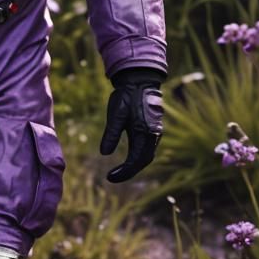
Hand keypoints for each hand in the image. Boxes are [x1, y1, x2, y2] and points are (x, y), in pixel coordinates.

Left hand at [99, 68, 163, 182]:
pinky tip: (128, 158)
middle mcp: (153, 135)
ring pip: (146, 155)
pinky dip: (138, 156)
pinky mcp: (153, 128)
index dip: (124, 172)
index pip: (135, 160)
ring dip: (135, 165)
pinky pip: (147, 148)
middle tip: (113, 177)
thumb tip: (104, 153)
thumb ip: (112, 133)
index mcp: (145, 133)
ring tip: (119, 171)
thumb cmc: (127, 95)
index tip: (110, 177)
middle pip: (143, 161)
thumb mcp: (116, 113)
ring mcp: (155, 132)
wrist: (140, 80)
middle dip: (129, 171)